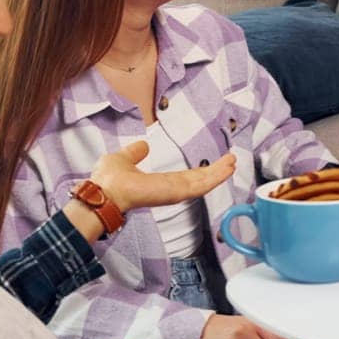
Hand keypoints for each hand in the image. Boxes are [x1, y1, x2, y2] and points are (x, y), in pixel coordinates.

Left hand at [92, 143, 235, 212]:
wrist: (104, 191)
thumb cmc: (108, 180)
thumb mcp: (124, 159)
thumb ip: (135, 153)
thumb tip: (143, 145)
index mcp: (158, 183)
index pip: (185, 178)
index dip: (200, 171)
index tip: (212, 164)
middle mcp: (169, 190)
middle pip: (199, 180)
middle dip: (215, 172)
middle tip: (231, 161)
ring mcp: (174, 192)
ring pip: (203, 183)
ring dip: (219, 173)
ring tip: (233, 163)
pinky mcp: (177, 192)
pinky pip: (201, 185)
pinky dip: (216, 177)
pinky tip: (228, 169)